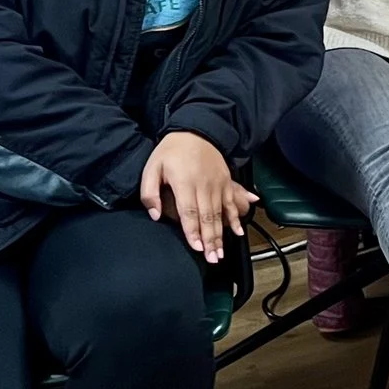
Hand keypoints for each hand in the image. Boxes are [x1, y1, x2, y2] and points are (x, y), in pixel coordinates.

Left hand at [139, 130, 251, 263]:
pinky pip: (232, 202)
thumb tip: (154, 215)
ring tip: (222, 252)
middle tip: (213, 259)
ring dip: (221, 234)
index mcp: (185, 182)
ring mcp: (218, 183)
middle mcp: (204, 184)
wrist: (197, 130)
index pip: (189, 212)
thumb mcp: (152, 167)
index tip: (197, 248)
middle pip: (208, 216)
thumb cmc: (171, 151)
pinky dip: (236, 217)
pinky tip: (239, 231)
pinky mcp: (227, 181)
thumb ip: (149, 192)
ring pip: (220, 213)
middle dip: (210, 240)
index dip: (193, 232)